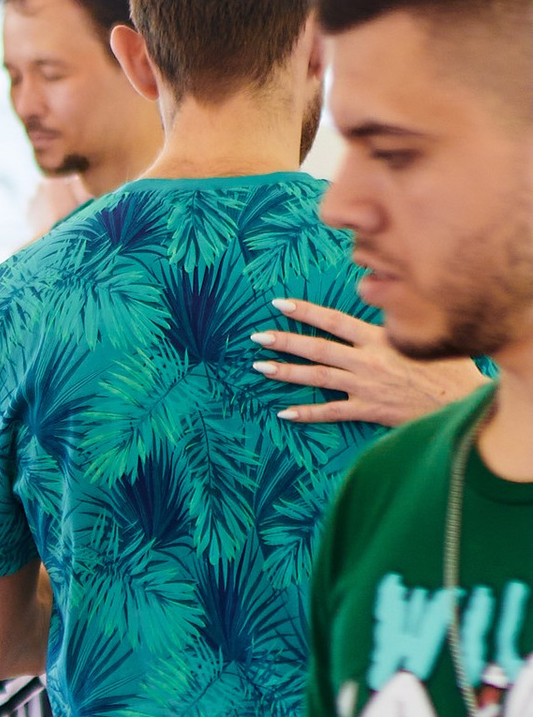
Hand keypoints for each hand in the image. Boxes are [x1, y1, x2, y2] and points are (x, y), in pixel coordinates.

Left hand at [254, 299, 479, 428]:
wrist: (460, 400)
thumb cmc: (444, 367)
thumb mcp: (418, 336)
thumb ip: (390, 326)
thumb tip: (374, 311)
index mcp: (378, 338)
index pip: (334, 320)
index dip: (305, 311)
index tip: (279, 303)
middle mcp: (366, 360)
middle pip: (318, 347)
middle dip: (285, 340)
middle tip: (257, 336)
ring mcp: (364, 386)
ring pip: (317, 377)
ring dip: (287, 372)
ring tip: (260, 367)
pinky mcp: (367, 409)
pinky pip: (331, 412)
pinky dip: (306, 413)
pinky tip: (284, 413)